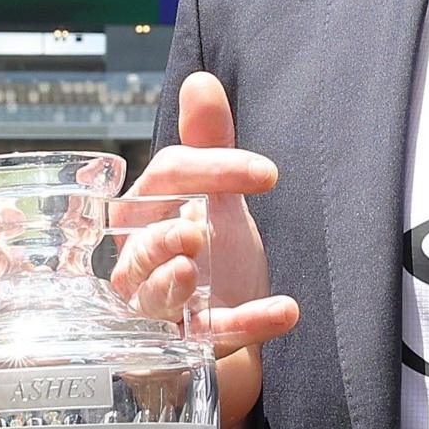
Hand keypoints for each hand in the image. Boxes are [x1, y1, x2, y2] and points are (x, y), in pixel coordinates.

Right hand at [122, 72, 298, 428]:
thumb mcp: (213, 199)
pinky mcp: (187, 348)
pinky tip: (286, 311)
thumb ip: (207, 144)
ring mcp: (159, 309)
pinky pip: (211, 336)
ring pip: (151, 295)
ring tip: (193, 269)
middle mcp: (141, 260)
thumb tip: (201, 79)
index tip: (268, 172)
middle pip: (143, 241)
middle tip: (198, 228)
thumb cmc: (208, 258)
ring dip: (171, 282)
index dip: (213, 168)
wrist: (221, 335)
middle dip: (165, 234)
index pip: (167, 178)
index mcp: (147, 213)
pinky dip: (248, 324)